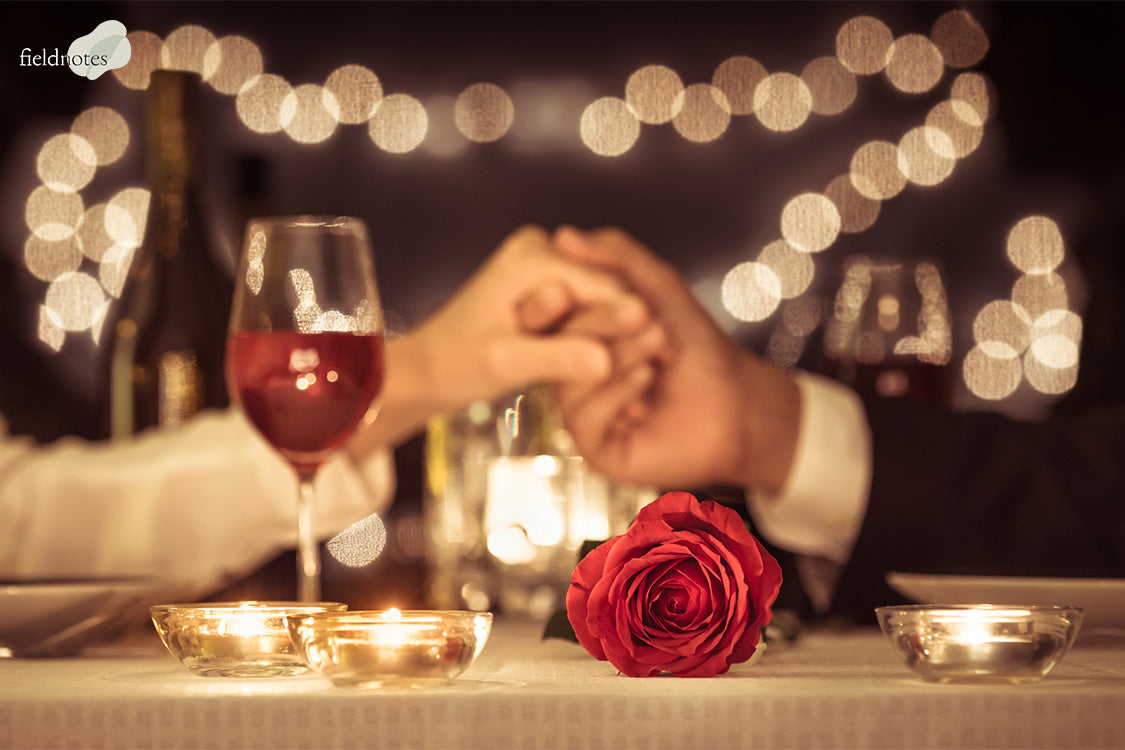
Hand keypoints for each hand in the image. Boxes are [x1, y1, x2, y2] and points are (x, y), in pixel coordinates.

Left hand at [349, 225, 653, 448]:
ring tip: (644, 369)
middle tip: (660, 363)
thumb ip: (557, 359)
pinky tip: (615, 366)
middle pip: (607, 290)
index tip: (666, 353)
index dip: (634, 321)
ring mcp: (544, 266)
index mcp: (532, 256)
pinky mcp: (546, 286)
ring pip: (601, 301)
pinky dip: (598, 337)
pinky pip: (587, 310)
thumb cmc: (455, 365)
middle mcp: (541, 249)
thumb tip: (607, 363)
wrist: (426, 371)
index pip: (604, 286)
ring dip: (614, 335)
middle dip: (625, 328)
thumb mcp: (506, 364)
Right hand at [548, 227, 800, 494]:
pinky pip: (583, 418)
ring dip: (618, 354)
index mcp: (579, 340)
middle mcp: (574, 376)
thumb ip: (616, 257)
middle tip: (647, 316)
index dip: (571, 296)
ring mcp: (584, 414)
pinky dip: (616, 392)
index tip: (608, 287)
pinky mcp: (598, 449)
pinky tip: (647, 378)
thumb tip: (563, 236)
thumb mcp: (658, 288)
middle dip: (604, 322)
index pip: (548, 313)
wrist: (739, 401)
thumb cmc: (700, 349)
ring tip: (659, 346)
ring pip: (569, 380)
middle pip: (556, 344)